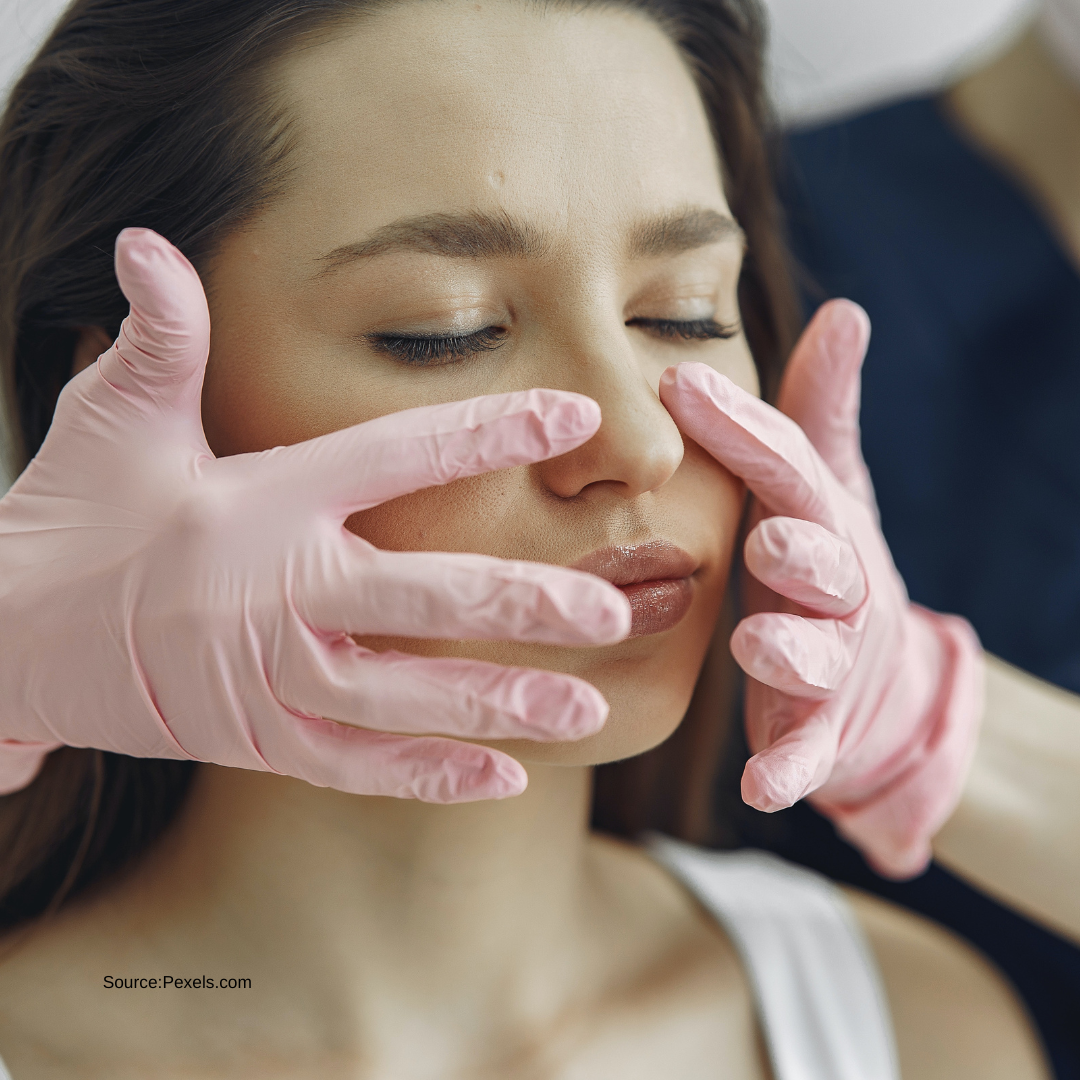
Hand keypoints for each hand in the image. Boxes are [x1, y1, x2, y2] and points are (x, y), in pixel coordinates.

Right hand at [0, 229, 629, 799]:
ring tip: (590, 708)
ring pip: (405, 699)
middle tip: (611, 608)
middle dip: (520, 604)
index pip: (396, 456)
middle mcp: (281, 593)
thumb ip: (158, 337)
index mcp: (264, 502)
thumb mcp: (112, 419)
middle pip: (422, 599)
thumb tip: (149, 240)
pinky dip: (430, 774)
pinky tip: (506, 776)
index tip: (573, 416)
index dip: (487, 433)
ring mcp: (272, 679)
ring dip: (499, 704)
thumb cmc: (74, 518)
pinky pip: (358, 765)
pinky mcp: (262, 740)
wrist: (8, 638)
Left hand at [659, 303, 983, 877]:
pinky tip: (761, 791)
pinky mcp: (821, 732)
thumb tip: (846, 309)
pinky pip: (807, 753)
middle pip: (824, 566)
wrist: (881, 684)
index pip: (790, 472)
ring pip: (817, 659)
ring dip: (791, 654)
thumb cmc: (826, 567)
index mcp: (822, 524)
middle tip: (765, 535)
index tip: (678, 384)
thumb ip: (820, 411)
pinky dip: (790, 771)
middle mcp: (836, 592)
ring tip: (757, 646)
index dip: (743, 431)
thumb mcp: (828, 488)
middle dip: (800, 551)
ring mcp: (834, 667)